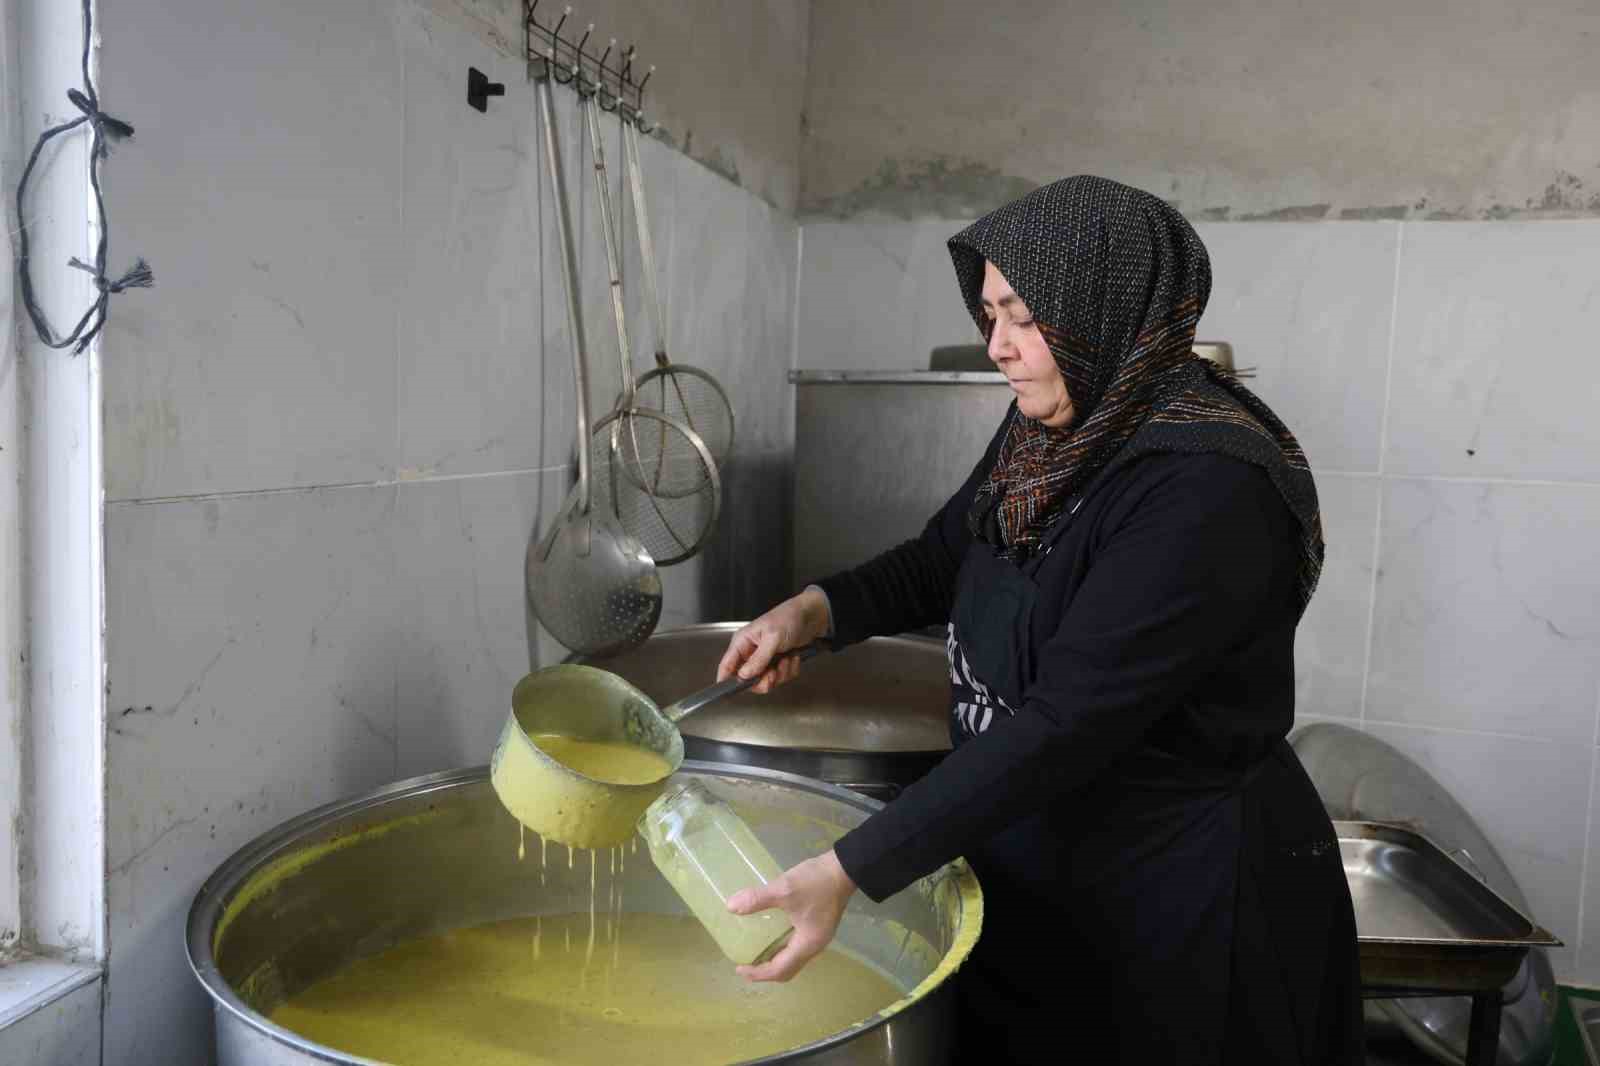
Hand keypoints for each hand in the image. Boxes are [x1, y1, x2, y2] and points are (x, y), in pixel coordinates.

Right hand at [716, 589, 829, 693]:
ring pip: (766, 681)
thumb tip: (743, 675)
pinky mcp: (777, 663)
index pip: (727, 665)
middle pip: (748, 679)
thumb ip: (758, 659)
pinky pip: (780, 678)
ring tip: (787, 658)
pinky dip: (789, 670)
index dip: (726, 680)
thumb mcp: (773, 638)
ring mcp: (764, 659)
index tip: (732, 691)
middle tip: (774, 672)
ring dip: (780, 673)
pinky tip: (792, 656)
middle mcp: (751, 652)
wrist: (811, 616)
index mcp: (743, 642)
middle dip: (764, 679)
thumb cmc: (789, 618)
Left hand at [727, 850, 856, 981]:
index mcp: (807, 945)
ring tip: (755, 952)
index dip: (758, 973)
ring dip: (774, 960)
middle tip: (746, 964)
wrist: (845, 867)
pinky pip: (797, 946)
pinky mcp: (819, 925)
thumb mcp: (784, 890)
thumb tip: (731, 907)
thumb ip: (757, 899)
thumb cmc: (816, 882)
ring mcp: (819, 936)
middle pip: (788, 970)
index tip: (739, 968)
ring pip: (793, 959)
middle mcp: (814, 946)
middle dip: (766, 971)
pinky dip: (782, 948)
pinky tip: (771, 933)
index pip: (779, 970)